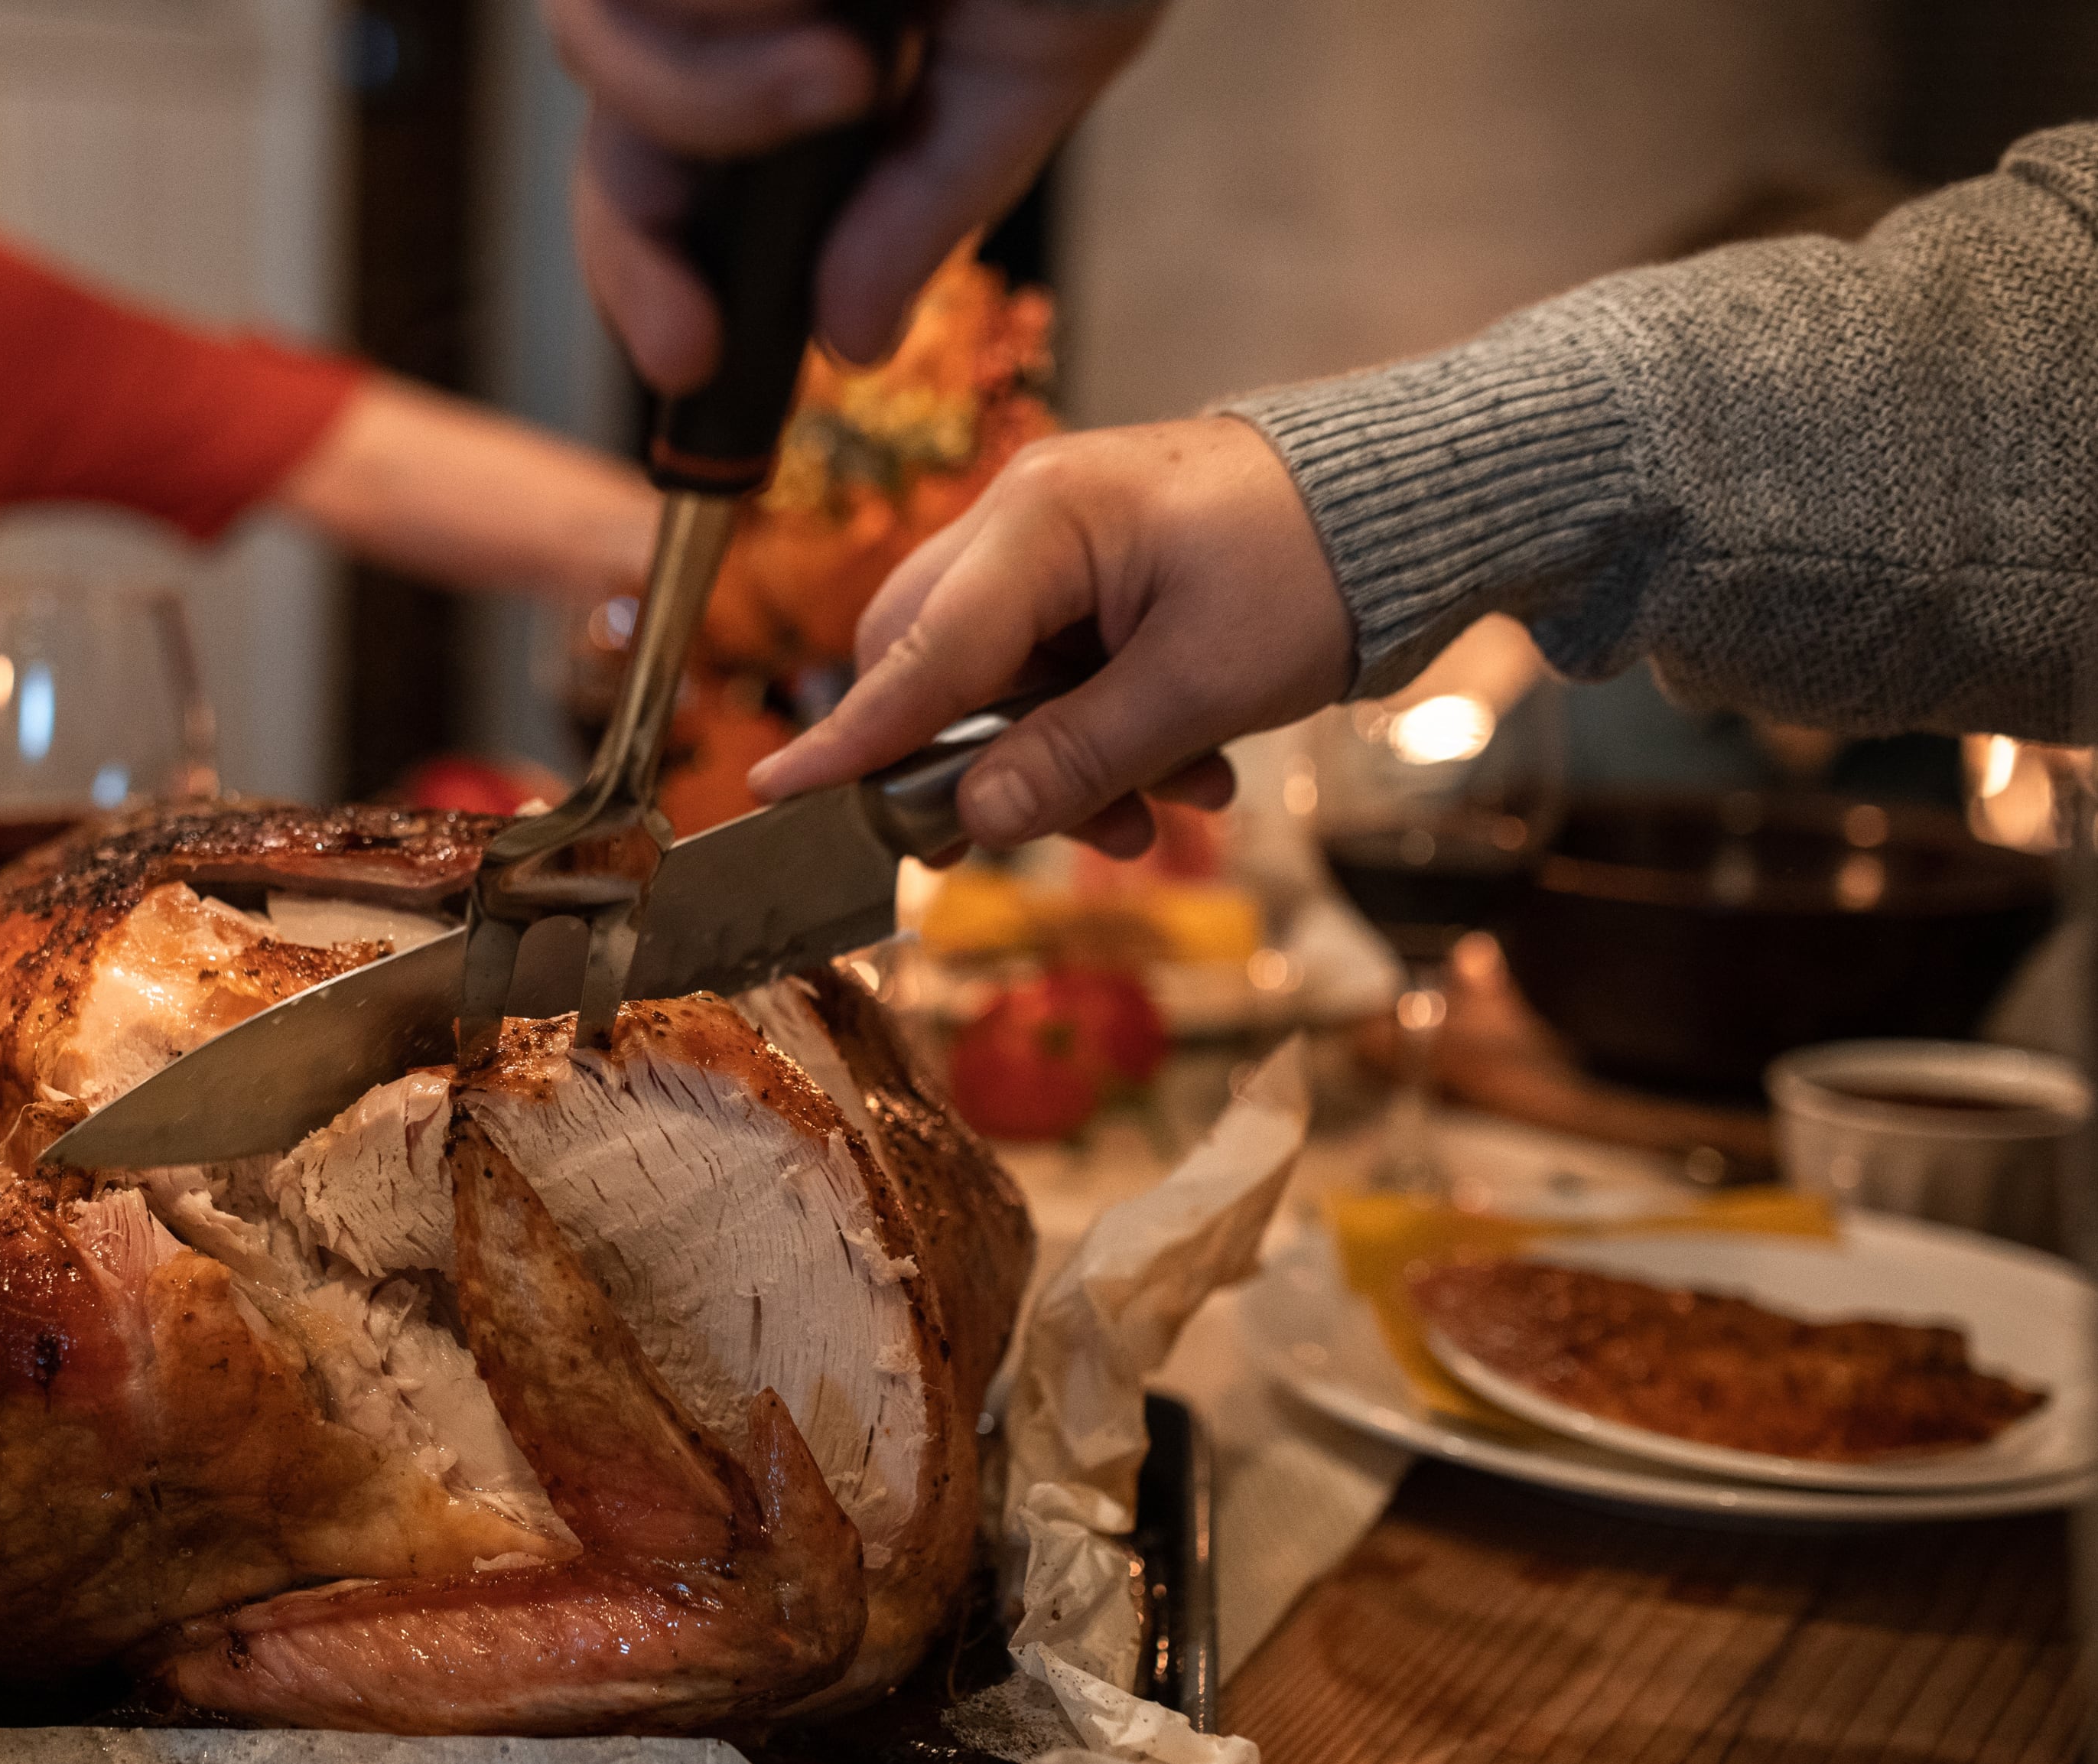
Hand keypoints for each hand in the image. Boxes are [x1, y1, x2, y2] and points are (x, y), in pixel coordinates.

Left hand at [547, 0, 1158, 391]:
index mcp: (804, 44)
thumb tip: (852, 343)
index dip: (649, 275)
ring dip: (718, 85)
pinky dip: (735, 4)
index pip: (669, 178)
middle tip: (743, 249)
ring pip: (603, 39)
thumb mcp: (1040, 54)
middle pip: (610, 125)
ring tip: (852, 48)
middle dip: (664, 206)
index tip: (691, 359)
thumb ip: (931, 201)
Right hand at [747, 418, 1355, 852]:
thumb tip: (974, 820)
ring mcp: (1062, 548)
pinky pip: (1056, 675)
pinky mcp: (1097, 579)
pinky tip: (1190, 770)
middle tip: (1053, 830)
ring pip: (999, 684)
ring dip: (1067, 765)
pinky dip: (1105, 736)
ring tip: (1166, 809)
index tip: (778, 792)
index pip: (922, 649)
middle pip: (938, 664)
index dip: (855, 736)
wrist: (1414, 504)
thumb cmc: (1319, 566)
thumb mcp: (1202, 685)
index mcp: (1044, 519)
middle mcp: (1031, 520)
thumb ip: (1077, 755)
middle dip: (988, 765)